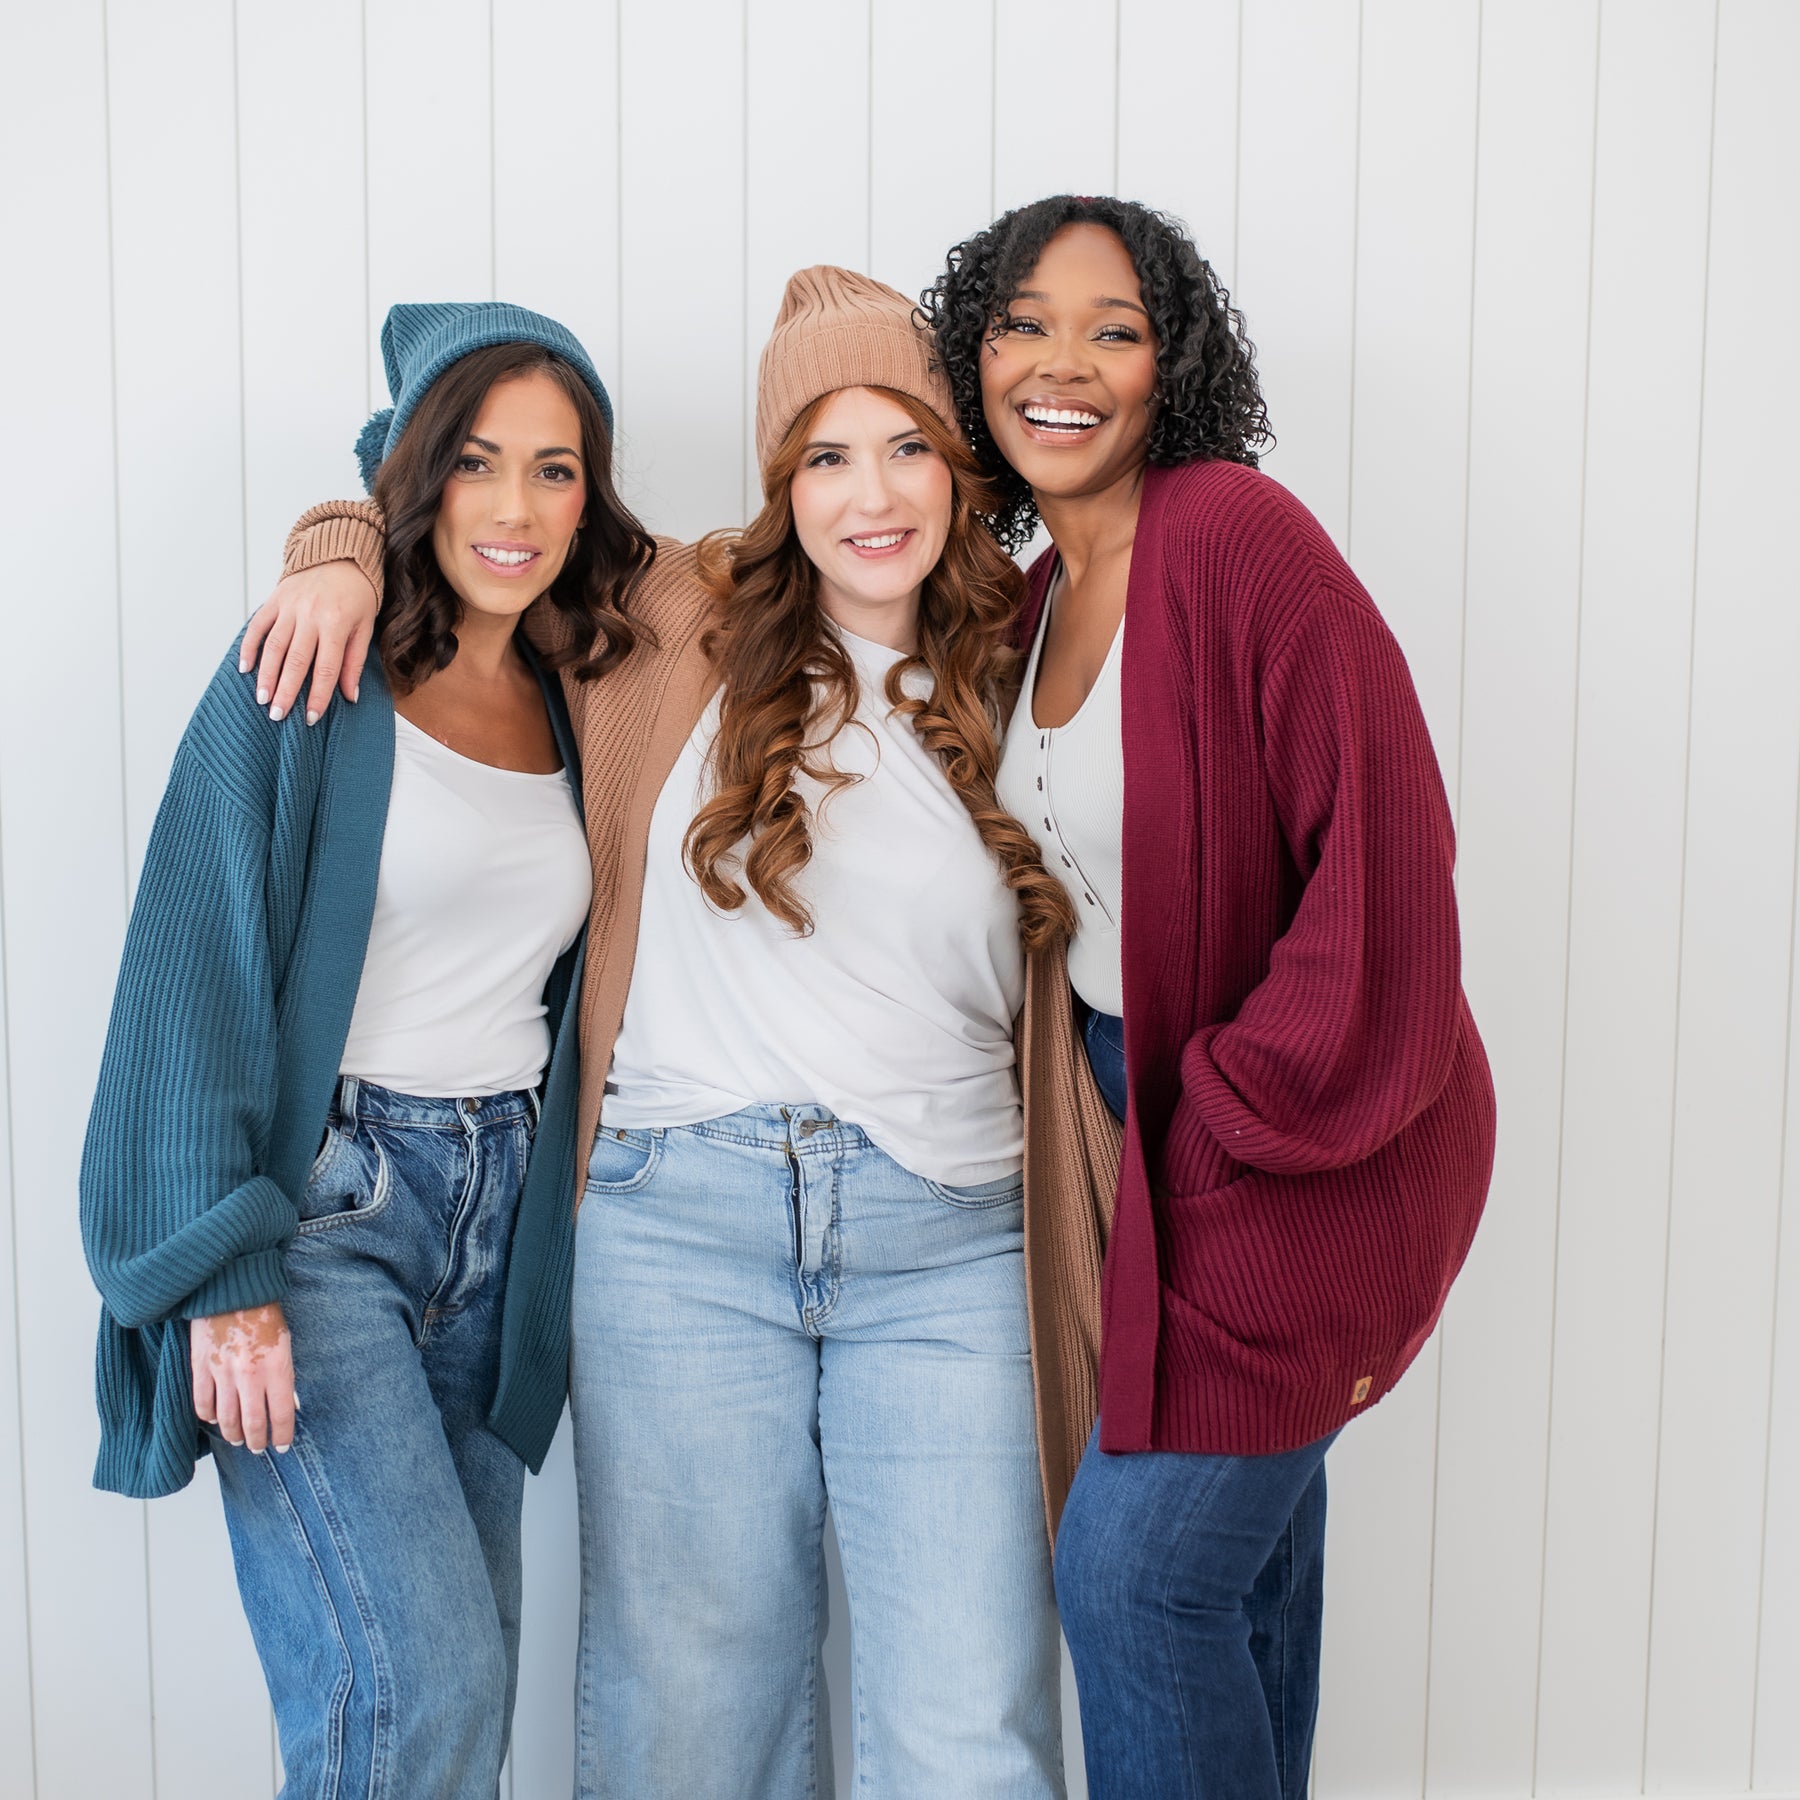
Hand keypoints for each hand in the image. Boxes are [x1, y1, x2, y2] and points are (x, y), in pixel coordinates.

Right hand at [190, 1303, 296, 1453]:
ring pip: (226, 1419)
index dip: (283, 1434)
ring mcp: (222, 1374)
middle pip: (253, 1423)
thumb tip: (290, 1404)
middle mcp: (249, 1376)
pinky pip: (202, 1403)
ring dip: (233, 1434)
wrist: (232, 1290)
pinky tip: (214, 1419)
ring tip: (238, 1439)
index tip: (282, 1444)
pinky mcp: (200, 1368)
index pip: (282, 1414)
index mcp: (276, 1368)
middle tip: (257, 1448)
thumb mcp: (286, 1343)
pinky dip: (208, 1416)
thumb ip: (285, 1375)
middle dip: (256, 1441)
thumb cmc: (264, 1313)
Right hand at [240, 560, 378, 725]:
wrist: (341, 554)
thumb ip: (354, 661)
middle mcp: (311, 615)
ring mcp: (290, 606)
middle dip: (286, 691)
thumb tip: (349, 695)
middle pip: (296, 661)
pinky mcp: (275, 599)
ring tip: (262, 698)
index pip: (327, 669)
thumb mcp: (365, 627)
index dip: (318, 696)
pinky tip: (245, 668)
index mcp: (337, 624)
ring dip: (266, 675)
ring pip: (274, 646)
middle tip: (277, 715)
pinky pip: (258, 626)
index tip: (310, 718)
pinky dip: (249, 646)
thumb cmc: (358, 594)